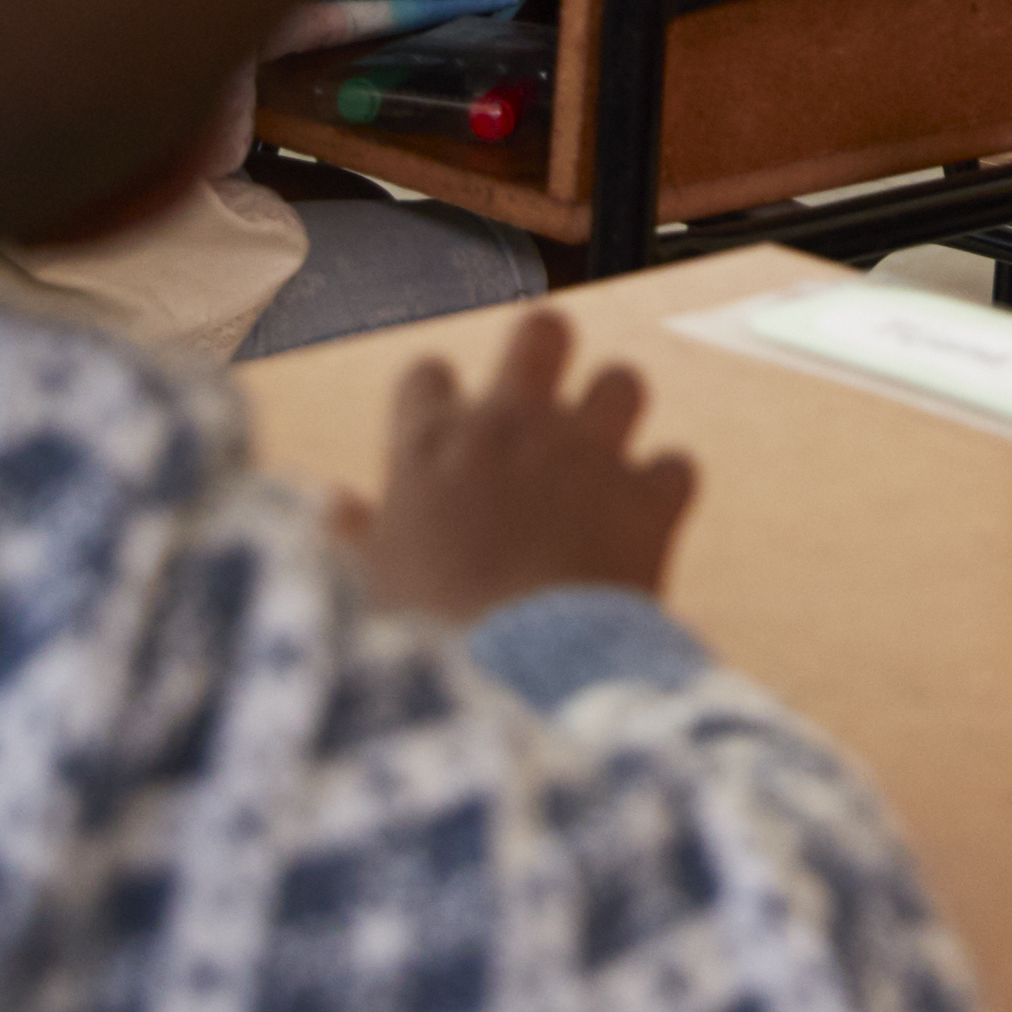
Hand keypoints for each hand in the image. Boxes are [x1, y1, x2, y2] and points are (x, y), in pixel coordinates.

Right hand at [348, 310, 698, 631]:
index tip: (445, 435)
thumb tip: (335, 506)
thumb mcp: (369, 586)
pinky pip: (676, 464)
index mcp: (432, 445)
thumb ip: (355, 535)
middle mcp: (513, 427)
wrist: (520, 680)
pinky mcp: (649, 497)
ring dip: (615, 414)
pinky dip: (662, 490)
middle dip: (546, 355)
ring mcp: (588, 454)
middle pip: (542, 331)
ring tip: (600, 457)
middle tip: (541, 404)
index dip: (438, 399)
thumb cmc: (428, 640)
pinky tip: (645, 520)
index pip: (428, 373)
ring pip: (622, 381)